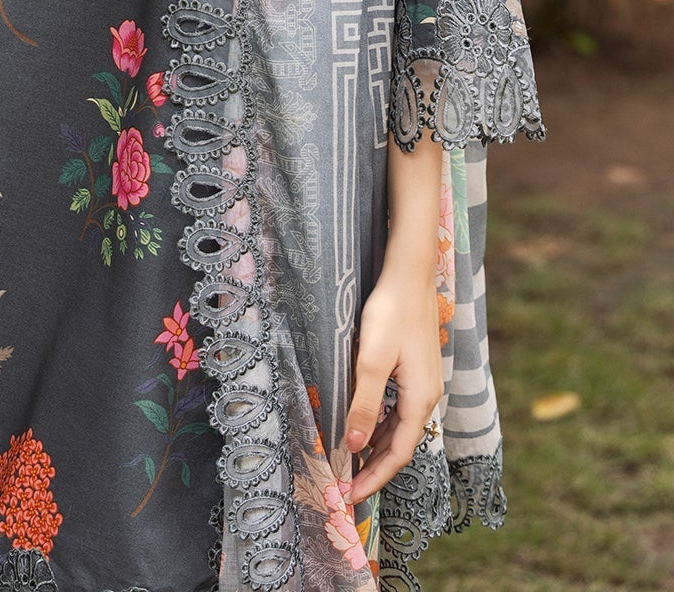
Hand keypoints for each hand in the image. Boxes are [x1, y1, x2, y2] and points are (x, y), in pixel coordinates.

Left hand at [342, 270, 442, 506]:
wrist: (409, 276)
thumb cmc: (391, 314)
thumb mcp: (371, 361)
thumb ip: (363, 404)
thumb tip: (354, 446)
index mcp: (420, 400)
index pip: (397, 454)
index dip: (374, 478)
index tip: (349, 497)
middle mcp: (427, 397)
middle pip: (400, 445)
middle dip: (374, 468)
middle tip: (346, 485)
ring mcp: (423, 383)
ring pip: (399, 428)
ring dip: (377, 447)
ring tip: (352, 463)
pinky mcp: (416, 370)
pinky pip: (399, 410)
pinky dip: (381, 425)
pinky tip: (365, 424)